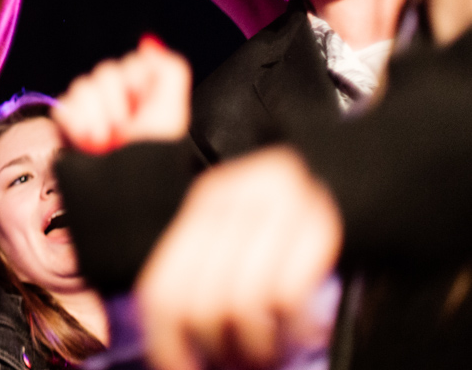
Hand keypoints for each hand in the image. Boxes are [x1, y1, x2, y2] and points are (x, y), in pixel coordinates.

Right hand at [54, 37, 190, 153]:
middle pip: (104, 72)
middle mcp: (116, 97)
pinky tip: (89, 140)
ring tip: (108, 139)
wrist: (124, 188)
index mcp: (142, 91)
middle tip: (126, 127)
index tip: (143, 107)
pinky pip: (63, 105)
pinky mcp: (68, 121)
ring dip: (98, 118)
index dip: (137, 83)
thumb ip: (169, 69)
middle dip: (117, 103)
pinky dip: (77, 125)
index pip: (130, 63)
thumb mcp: (173, 109)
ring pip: (82, 86)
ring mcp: (90, 109)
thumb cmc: (152, 155)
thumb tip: (150, 43)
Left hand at [137, 146, 342, 369]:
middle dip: (220, 350)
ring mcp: (274, 212)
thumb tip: (179, 348)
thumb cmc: (287, 215)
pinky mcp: (319, 226)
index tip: (183, 369)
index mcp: (203, 204)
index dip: (167, 342)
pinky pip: (290, 297)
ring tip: (272, 353)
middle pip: (201, 304)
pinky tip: (304, 333)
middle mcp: (232, 204)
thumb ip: (205, 272)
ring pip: (243, 305)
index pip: (163, 287)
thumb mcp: (237, 226)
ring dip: (260, 346)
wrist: (351, 166)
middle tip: (241, 363)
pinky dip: (295, 330)